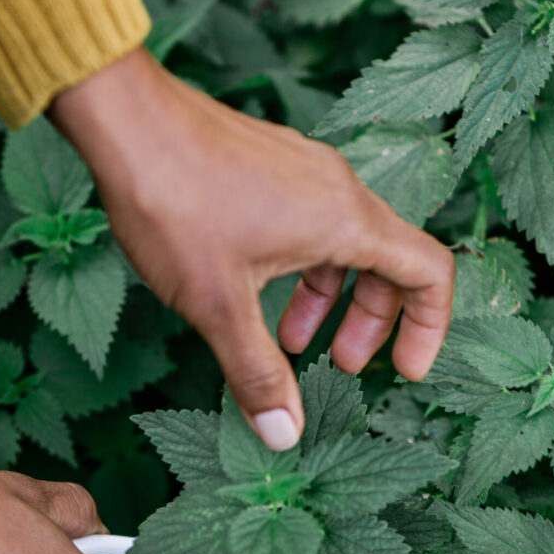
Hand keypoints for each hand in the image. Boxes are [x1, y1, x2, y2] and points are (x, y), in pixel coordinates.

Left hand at [49, 47, 454, 451]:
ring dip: (328, 297)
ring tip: (289, 341)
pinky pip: (309, 220)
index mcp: (345, 221)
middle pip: (389, 260)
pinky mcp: (269, 163)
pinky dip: (299, 265)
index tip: (405, 368)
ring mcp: (302, 170)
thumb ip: (258, 373)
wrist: (123, 118)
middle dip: (372, 321)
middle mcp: (336, 188)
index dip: (429, 327)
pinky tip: (252, 290)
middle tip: (341, 366)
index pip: (428, 271)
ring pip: (343, 241)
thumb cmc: (174, 203)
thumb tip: (285, 434)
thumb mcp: (219, 306)